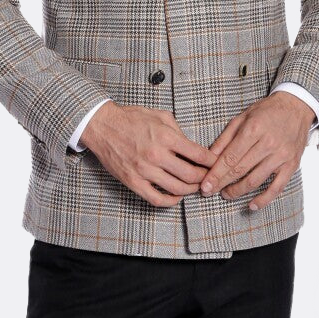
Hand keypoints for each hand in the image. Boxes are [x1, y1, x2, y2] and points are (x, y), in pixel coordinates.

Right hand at [79, 102, 217, 207]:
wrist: (104, 126)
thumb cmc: (132, 119)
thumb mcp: (160, 116)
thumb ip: (178, 130)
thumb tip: (192, 146)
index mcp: (165, 136)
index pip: (198, 154)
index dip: (211, 161)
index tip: (214, 163)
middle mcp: (157, 155)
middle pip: (191, 175)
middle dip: (204, 177)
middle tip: (207, 177)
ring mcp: (145, 170)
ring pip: (177, 189)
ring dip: (190, 190)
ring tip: (194, 186)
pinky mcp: (134, 182)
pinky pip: (156, 199)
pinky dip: (171, 201)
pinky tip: (176, 196)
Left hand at [199, 91, 314, 210]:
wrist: (296, 107)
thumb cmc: (267, 111)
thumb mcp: (242, 117)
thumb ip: (226, 138)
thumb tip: (210, 157)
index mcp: (254, 129)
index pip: (230, 157)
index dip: (216, 174)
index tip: (205, 186)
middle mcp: (268, 143)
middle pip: (240, 170)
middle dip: (222, 183)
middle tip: (209, 192)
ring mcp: (281, 156)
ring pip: (255, 180)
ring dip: (238, 191)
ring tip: (226, 194)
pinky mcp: (291, 165)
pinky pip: (277, 187)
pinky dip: (264, 199)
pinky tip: (251, 205)